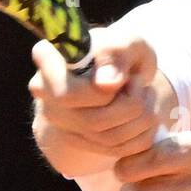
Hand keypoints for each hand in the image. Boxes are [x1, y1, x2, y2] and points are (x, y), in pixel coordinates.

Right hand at [30, 27, 162, 160]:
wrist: (119, 74)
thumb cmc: (119, 53)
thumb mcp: (125, 40)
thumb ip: (116, 53)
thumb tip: (106, 84)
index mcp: (48, 61)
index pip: (65, 92)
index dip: (101, 93)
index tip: (124, 77)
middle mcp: (46, 97)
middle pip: (93, 120)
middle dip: (131, 104)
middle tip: (139, 83)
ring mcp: (60, 124)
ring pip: (108, 138)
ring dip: (141, 117)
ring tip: (144, 95)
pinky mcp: (81, 144)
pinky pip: (121, 149)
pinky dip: (142, 133)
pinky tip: (143, 114)